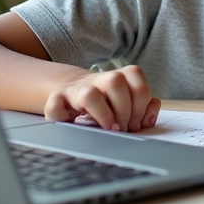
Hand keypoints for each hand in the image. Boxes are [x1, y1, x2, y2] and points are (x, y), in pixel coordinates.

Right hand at [45, 65, 159, 131]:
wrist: (71, 97)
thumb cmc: (104, 105)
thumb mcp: (127, 105)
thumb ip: (143, 109)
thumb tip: (149, 119)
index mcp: (117, 76)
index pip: (134, 74)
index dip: (140, 100)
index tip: (137, 121)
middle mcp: (97, 79)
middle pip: (115, 80)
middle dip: (124, 108)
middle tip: (124, 127)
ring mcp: (75, 89)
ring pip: (89, 93)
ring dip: (102, 114)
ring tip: (108, 129)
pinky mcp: (54, 101)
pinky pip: (56, 107)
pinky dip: (64, 118)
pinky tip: (73, 124)